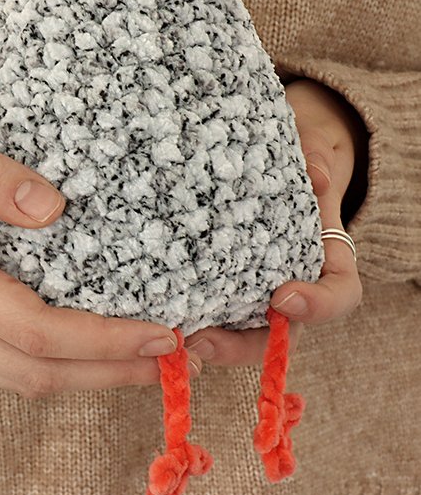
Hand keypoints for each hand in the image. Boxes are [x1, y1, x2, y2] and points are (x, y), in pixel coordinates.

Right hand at [0, 109, 201, 395]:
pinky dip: (59, 367)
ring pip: (22, 378)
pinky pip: (6, 365)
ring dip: (89, 377)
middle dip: (110, 371)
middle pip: (36, 371)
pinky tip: (94, 349)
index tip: (163, 332)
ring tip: (148, 362)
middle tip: (175, 359)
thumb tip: (53, 207)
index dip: (102, 339)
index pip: (32, 327)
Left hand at [184, 78, 363, 365]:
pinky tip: (156, 315)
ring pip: (238, 333)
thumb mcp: (311, 150)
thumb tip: (316, 176)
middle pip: (279, 334)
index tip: (283, 297)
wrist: (268, 158)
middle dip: (241, 344)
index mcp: (326, 261)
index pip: (338, 296)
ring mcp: (254, 291)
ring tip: (173, 336)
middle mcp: (292, 285)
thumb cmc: (296, 159)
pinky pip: (209, 311)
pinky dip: (187, 318)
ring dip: (208, 342)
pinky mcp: (219, 285)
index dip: (318, 305)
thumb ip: (316, 159)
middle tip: (206, 338)